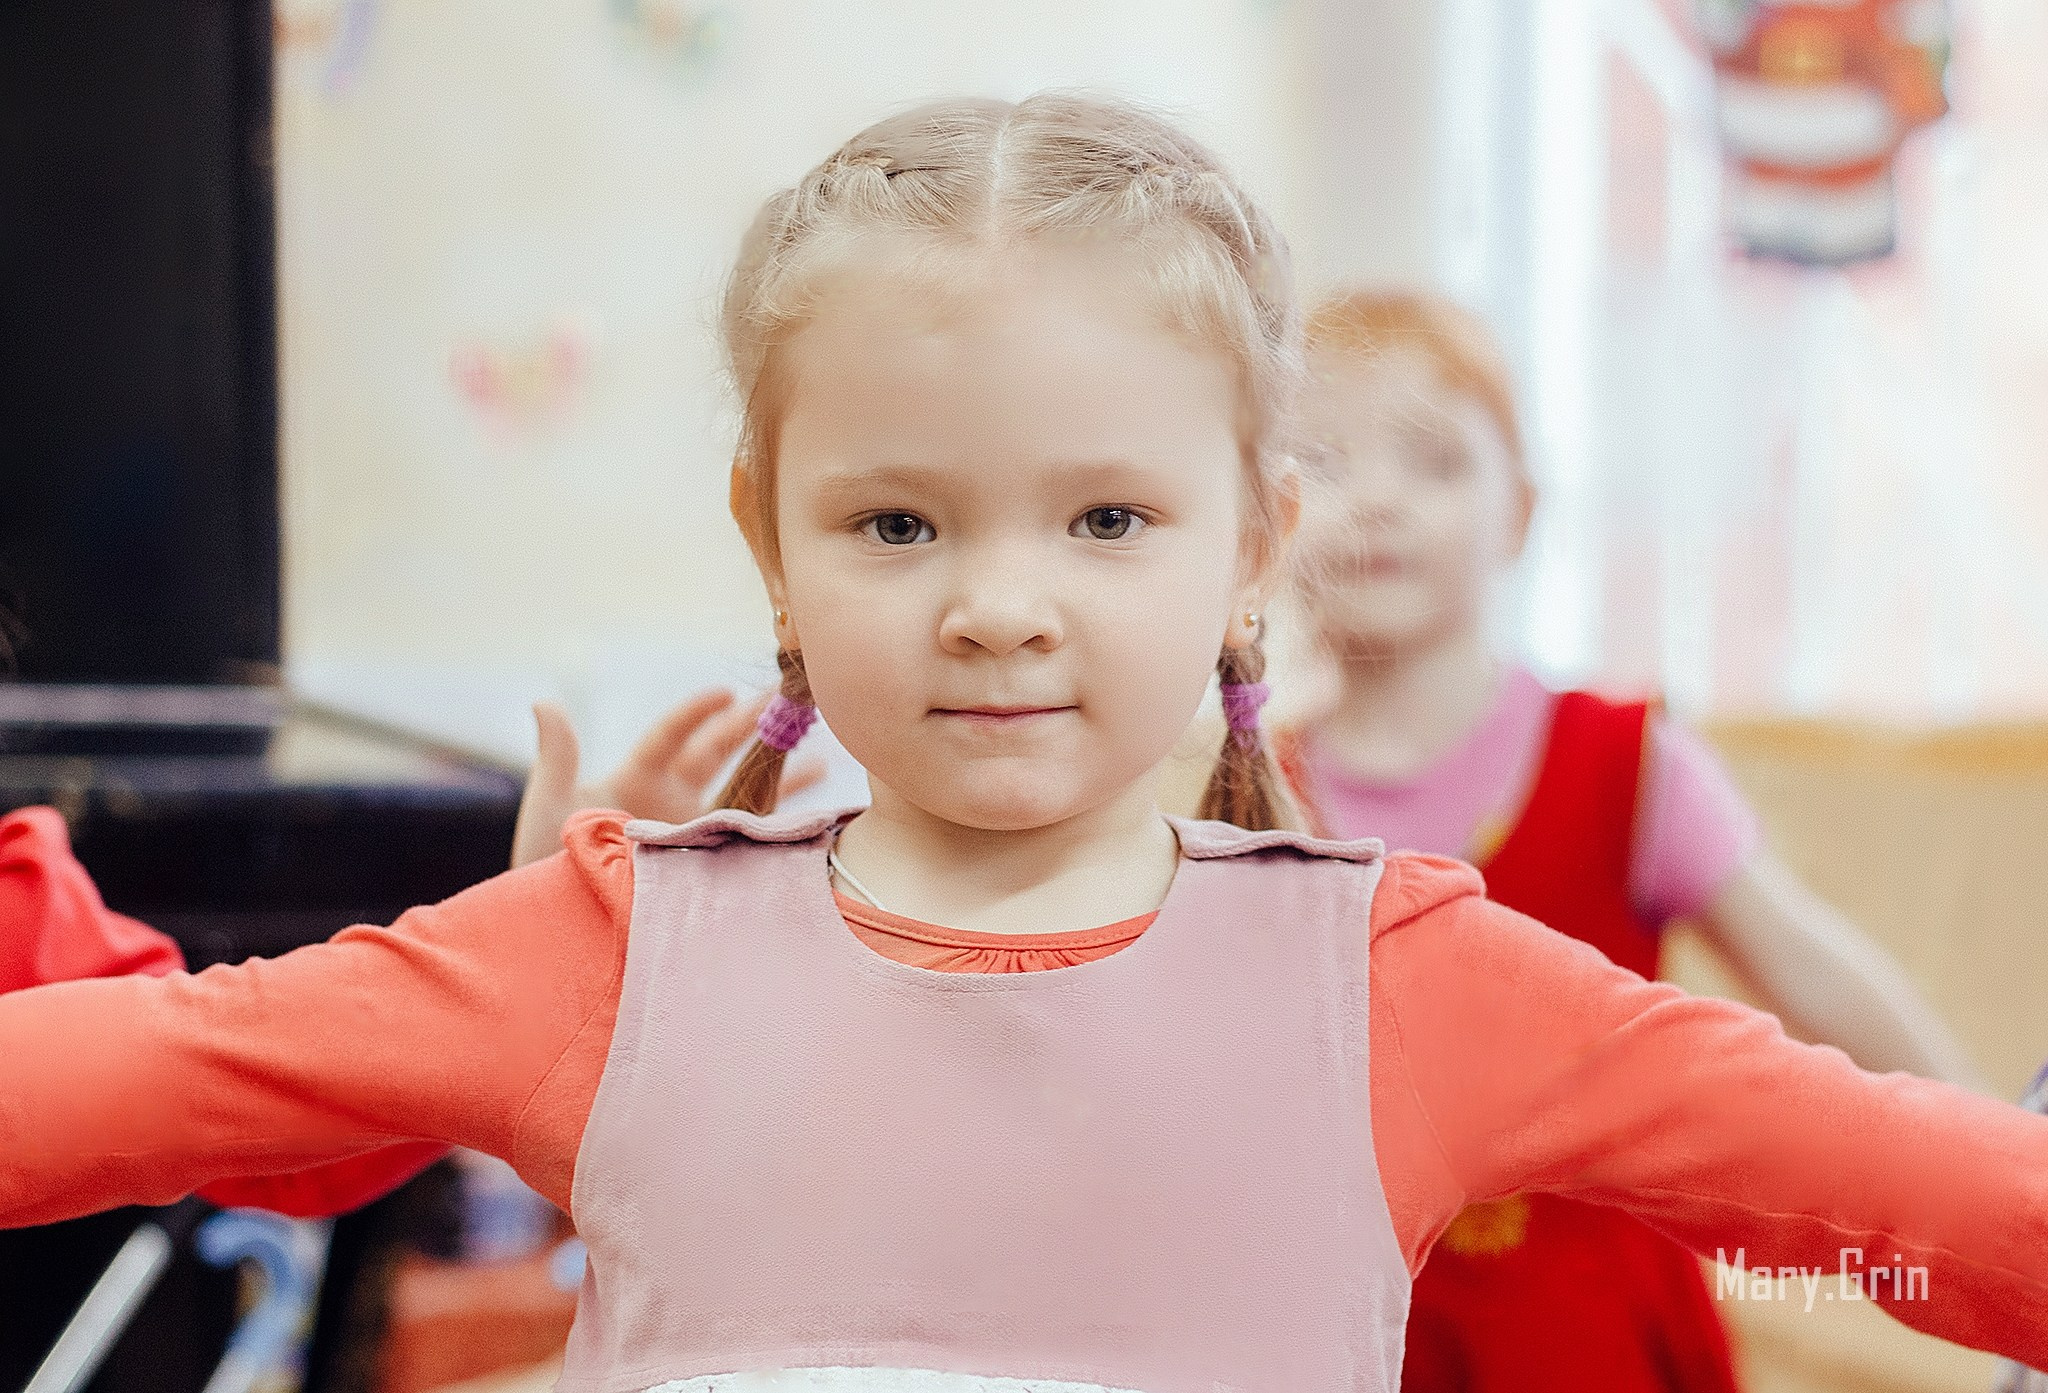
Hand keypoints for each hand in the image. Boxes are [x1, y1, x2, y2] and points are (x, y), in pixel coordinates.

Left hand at [511, 689, 827, 867]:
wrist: (567, 934)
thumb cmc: (545, 868)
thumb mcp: (550, 808)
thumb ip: (558, 756)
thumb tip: (545, 702)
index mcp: (636, 779)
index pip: (673, 735)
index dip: (699, 712)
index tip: (726, 692)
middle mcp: (671, 801)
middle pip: (717, 752)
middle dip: (751, 722)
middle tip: (787, 696)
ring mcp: (693, 832)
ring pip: (743, 790)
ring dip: (779, 769)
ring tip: (821, 749)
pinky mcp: (710, 866)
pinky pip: (751, 839)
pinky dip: (782, 824)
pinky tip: (817, 814)